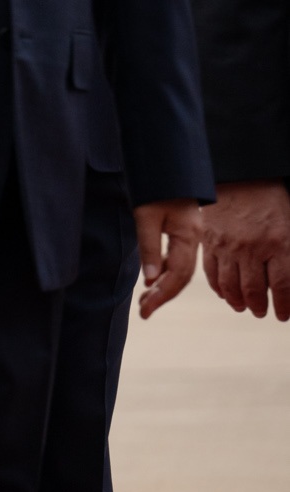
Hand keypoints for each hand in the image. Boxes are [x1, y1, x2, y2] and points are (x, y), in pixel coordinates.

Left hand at [134, 197, 201, 318]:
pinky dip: (162, 269)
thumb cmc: (154, 185)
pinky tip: (152, 278)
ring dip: (162, 284)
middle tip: (144, 312)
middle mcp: (192, 238)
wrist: (165, 159)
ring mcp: (188, 234)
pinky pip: (175, 256)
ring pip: (178, 267)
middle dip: (163, 295)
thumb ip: (148, 246)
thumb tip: (149, 280)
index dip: (163, 296)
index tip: (146, 312)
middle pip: (180, 276)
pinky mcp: (181, 229)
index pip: (178, 276)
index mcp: (189, 236)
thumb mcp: (145, 214)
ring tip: (145, 300)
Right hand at [202, 181, 289, 318]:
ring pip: (231, 286)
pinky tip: (225, 292)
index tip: (283, 315)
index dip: (284, 306)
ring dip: (238, 301)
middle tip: (261, 312)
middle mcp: (252, 248)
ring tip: (243, 306)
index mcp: (280, 243)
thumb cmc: (272, 201)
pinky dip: (218, 287)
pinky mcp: (209, 240)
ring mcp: (228, 245)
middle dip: (259, 307)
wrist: (241, 175)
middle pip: (254, 291)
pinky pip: (211, 272)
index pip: (283, 287)